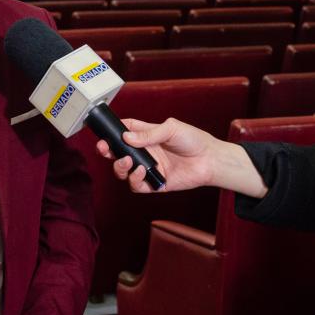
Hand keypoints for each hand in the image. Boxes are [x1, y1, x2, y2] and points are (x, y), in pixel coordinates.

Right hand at [96, 117, 266, 198]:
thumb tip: (126, 138)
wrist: (210, 160)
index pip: (124, 131)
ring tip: (127, 162)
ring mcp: (149, 168)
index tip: (104, 132)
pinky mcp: (155, 184)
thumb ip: (149, 133)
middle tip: (104, 149)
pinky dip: (134, 180)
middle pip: (118, 153)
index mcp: (147, 135)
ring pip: (123, 171)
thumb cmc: (194, 140)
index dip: (112, 132)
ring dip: (119, 167)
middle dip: (107, 151)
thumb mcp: (171, 129)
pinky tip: (142, 172)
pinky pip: (136, 186)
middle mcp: (145, 152)